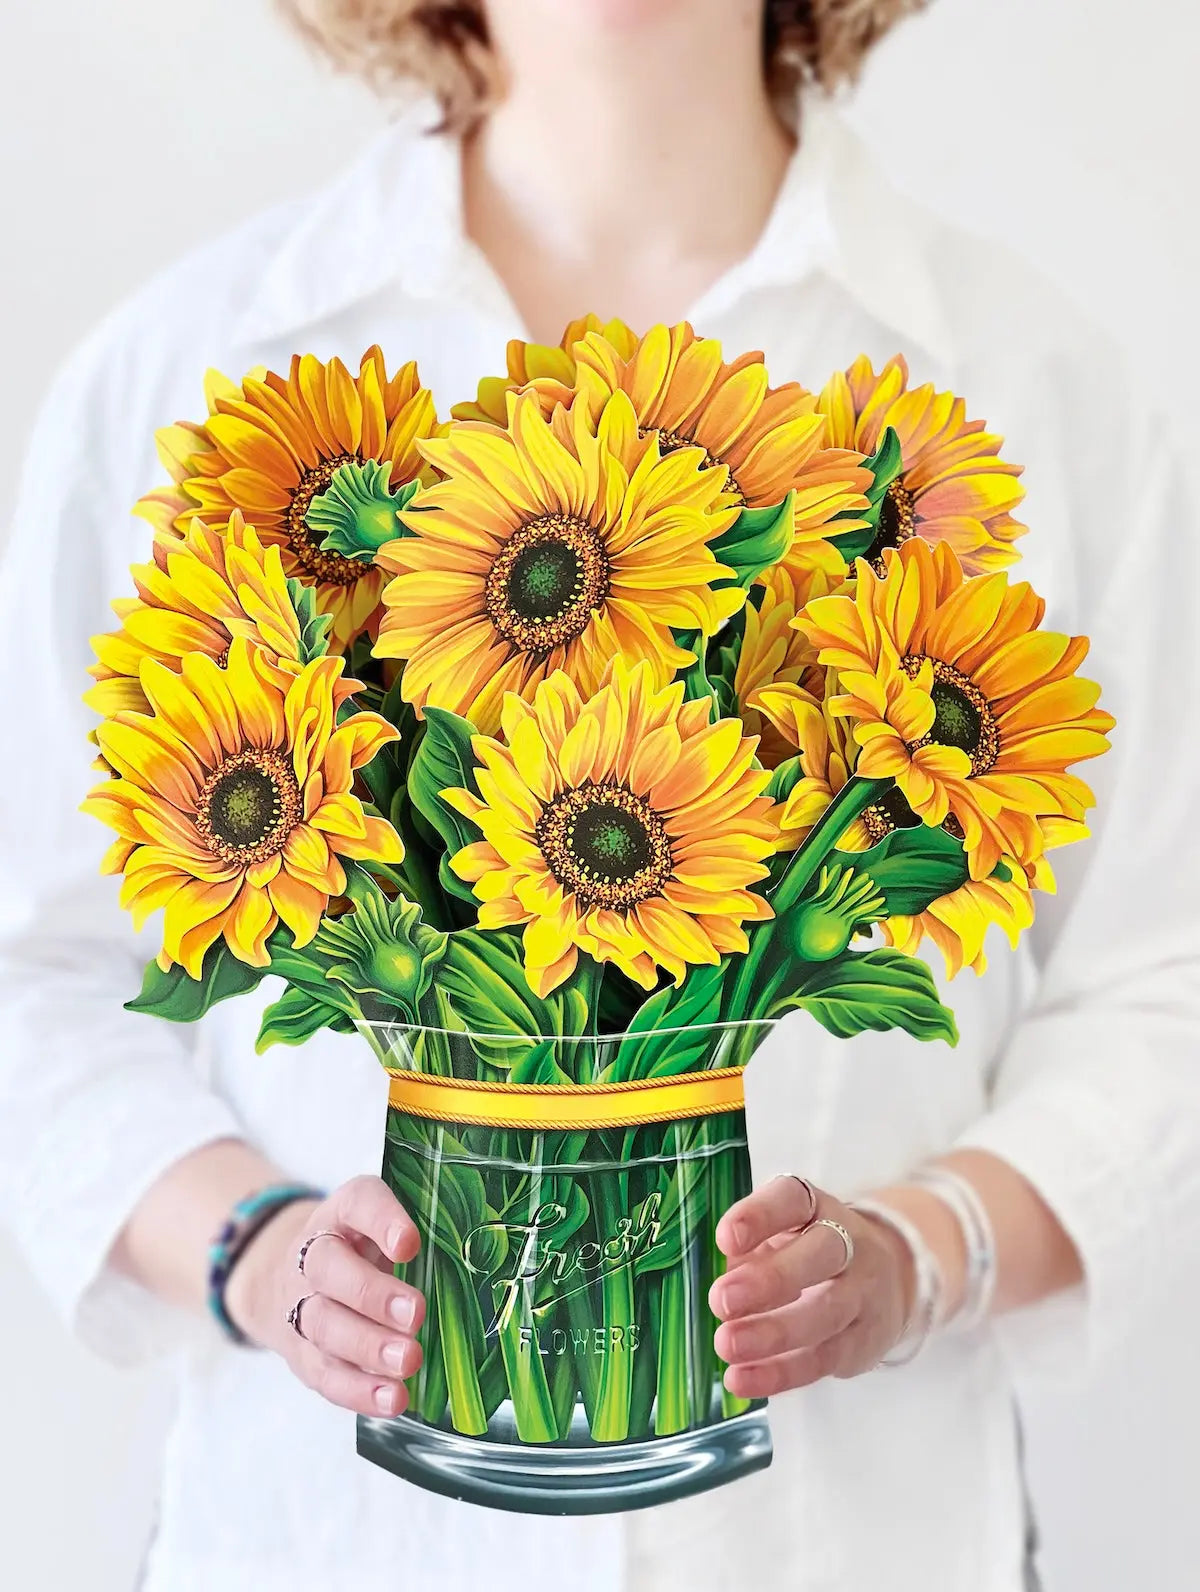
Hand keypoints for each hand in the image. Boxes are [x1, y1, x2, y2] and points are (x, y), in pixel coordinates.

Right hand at [224, 1175, 424, 1419]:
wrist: (292, 1277)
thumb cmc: (362, 1250)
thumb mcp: (385, 1227)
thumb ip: (425, 1232)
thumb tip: (486, 1260)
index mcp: (343, 1213)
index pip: (358, 1203)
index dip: (382, 1221)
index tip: (410, 1243)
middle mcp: (314, 1254)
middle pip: (330, 1269)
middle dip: (373, 1295)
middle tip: (416, 1313)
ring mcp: (300, 1304)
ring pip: (325, 1325)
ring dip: (368, 1347)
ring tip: (408, 1362)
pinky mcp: (301, 1353)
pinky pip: (324, 1373)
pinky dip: (358, 1390)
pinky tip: (392, 1398)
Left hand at [709, 1176, 914, 1397]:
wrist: (884, 1277)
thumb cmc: (808, 1251)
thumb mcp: (780, 1235)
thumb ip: (750, 1252)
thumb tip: (719, 1284)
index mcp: (816, 1207)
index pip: (793, 1199)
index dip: (759, 1216)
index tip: (725, 1238)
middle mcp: (849, 1242)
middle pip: (820, 1254)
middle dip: (769, 1279)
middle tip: (721, 1300)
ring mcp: (863, 1292)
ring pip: (825, 1313)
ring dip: (772, 1333)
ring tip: (726, 1345)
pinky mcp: (865, 1340)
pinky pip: (824, 1358)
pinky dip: (781, 1373)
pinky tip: (743, 1378)